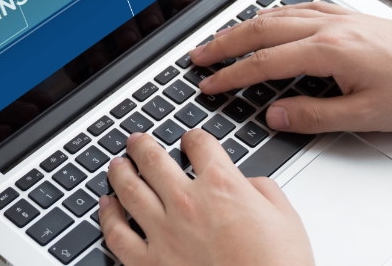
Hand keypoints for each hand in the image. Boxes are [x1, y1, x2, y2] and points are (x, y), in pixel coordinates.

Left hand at [99, 130, 313, 265]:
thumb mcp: (286, 219)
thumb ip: (262, 190)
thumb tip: (246, 185)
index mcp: (222, 186)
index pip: (200, 145)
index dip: (194, 138)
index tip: (191, 141)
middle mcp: (187, 202)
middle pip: (153, 159)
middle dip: (143, 146)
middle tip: (137, 142)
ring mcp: (164, 232)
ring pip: (129, 189)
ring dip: (120, 172)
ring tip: (117, 166)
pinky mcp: (148, 264)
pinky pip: (117, 234)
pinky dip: (107, 216)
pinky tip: (106, 207)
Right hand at [191, 2, 391, 132]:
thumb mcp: (365, 116)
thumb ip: (315, 116)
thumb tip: (276, 116)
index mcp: (330, 50)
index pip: (266, 61)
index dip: (232, 75)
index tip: (209, 84)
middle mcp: (328, 26)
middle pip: (261, 29)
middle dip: (224, 43)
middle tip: (198, 56)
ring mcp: (336, 16)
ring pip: (276, 14)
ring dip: (243, 27)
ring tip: (220, 40)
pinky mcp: (346, 15)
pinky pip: (297, 8)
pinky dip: (271, 14)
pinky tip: (265, 21)